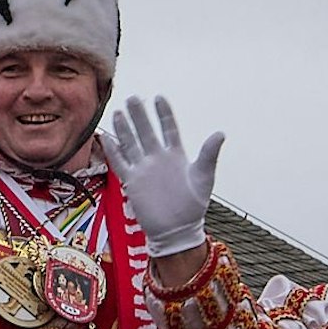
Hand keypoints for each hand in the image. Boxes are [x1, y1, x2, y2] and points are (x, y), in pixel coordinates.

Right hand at [103, 96, 223, 257]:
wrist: (177, 230)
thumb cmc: (193, 206)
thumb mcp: (204, 177)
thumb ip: (209, 154)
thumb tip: (220, 133)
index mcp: (176, 155)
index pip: (169, 129)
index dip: (164, 114)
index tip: (159, 98)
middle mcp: (158, 159)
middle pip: (146, 132)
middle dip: (140, 116)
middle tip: (134, 98)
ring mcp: (144, 169)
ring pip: (131, 144)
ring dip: (125, 129)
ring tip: (119, 111)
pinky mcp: (132, 182)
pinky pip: (120, 163)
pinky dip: (113, 151)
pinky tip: (107, 137)